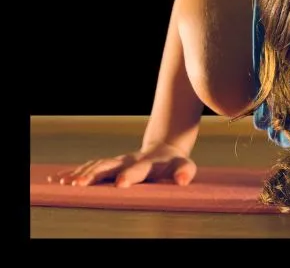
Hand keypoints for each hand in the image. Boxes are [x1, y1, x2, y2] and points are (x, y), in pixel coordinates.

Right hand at [51, 142, 196, 187]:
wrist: (164, 148)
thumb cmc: (175, 163)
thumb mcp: (184, 166)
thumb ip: (184, 172)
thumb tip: (183, 181)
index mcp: (147, 163)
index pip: (138, 170)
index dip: (129, 176)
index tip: (120, 183)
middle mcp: (129, 160)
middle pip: (110, 166)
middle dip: (95, 174)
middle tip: (81, 184)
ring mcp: (118, 161)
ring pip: (97, 166)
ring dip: (82, 174)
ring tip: (67, 183)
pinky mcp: (110, 163)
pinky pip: (91, 167)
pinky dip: (77, 172)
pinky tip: (62, 178)